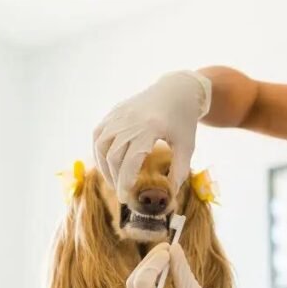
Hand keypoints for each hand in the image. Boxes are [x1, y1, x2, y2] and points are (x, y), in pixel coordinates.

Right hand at [93, 70, 211, 202]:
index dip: (125, 182)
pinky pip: (99, 134)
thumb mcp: (187, 145)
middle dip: (115, 179)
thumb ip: (180, 170)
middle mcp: (130, 120)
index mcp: (149, 128)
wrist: (177, 89)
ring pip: (101, 145)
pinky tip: (107, 163)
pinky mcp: (115, 111)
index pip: (129, 161)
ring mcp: (119, 114)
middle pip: (113, 156)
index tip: (125, 197)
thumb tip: (171, 193)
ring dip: (104, 167)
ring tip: (114, 181)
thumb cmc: (184, 119)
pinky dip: (99, 151)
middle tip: (122, 194)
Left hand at [126, 243, 252, 287]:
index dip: (153, 262)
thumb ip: (181, 271)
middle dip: (148, 263)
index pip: (142, 283)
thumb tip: (173, 247)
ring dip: (149, 269)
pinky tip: (165, 270)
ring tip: (167, 256)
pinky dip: (152, 280)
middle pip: (134, 284)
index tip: (168, 249)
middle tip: (167, 248)